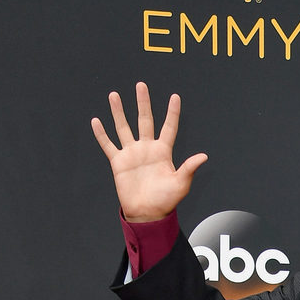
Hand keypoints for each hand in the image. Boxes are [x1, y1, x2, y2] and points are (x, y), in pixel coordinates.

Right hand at [91, 81, 207, 221]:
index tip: (175, 97)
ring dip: (119, 112)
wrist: (147, 214)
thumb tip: (204, 156)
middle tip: (141, 85)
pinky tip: (96, 121)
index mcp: (163, 152)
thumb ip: (189, 168)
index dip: (172, 113)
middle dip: (143, 103)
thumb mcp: (180, 184)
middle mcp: (147, 149)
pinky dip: (101, 134)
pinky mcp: (118, 162)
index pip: (169, 128)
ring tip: (114, 95)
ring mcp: (132, 154)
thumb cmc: (166, 201)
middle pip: (145, 120)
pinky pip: (108, 145)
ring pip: (124, 127)